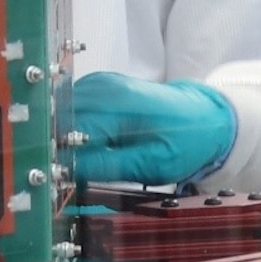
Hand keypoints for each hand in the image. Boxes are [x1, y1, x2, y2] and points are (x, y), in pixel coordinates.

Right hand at [70, 73, 236, 186]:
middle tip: (62, 173)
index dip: (58, 155)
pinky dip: (70, 126)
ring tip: (74, 159)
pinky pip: (71, 108)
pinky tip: (82, 142)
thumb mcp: (150, 164)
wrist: (204, 118)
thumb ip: (106, 166)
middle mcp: (106, 88)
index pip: (69, 130)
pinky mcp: (98, 87)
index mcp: (120, 104)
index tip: (56, 177)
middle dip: (56, 146)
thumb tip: (67, 170)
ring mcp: (100, 83)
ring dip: (62, 136)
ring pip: (60, 112)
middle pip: (59, 118)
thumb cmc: (184, 141)